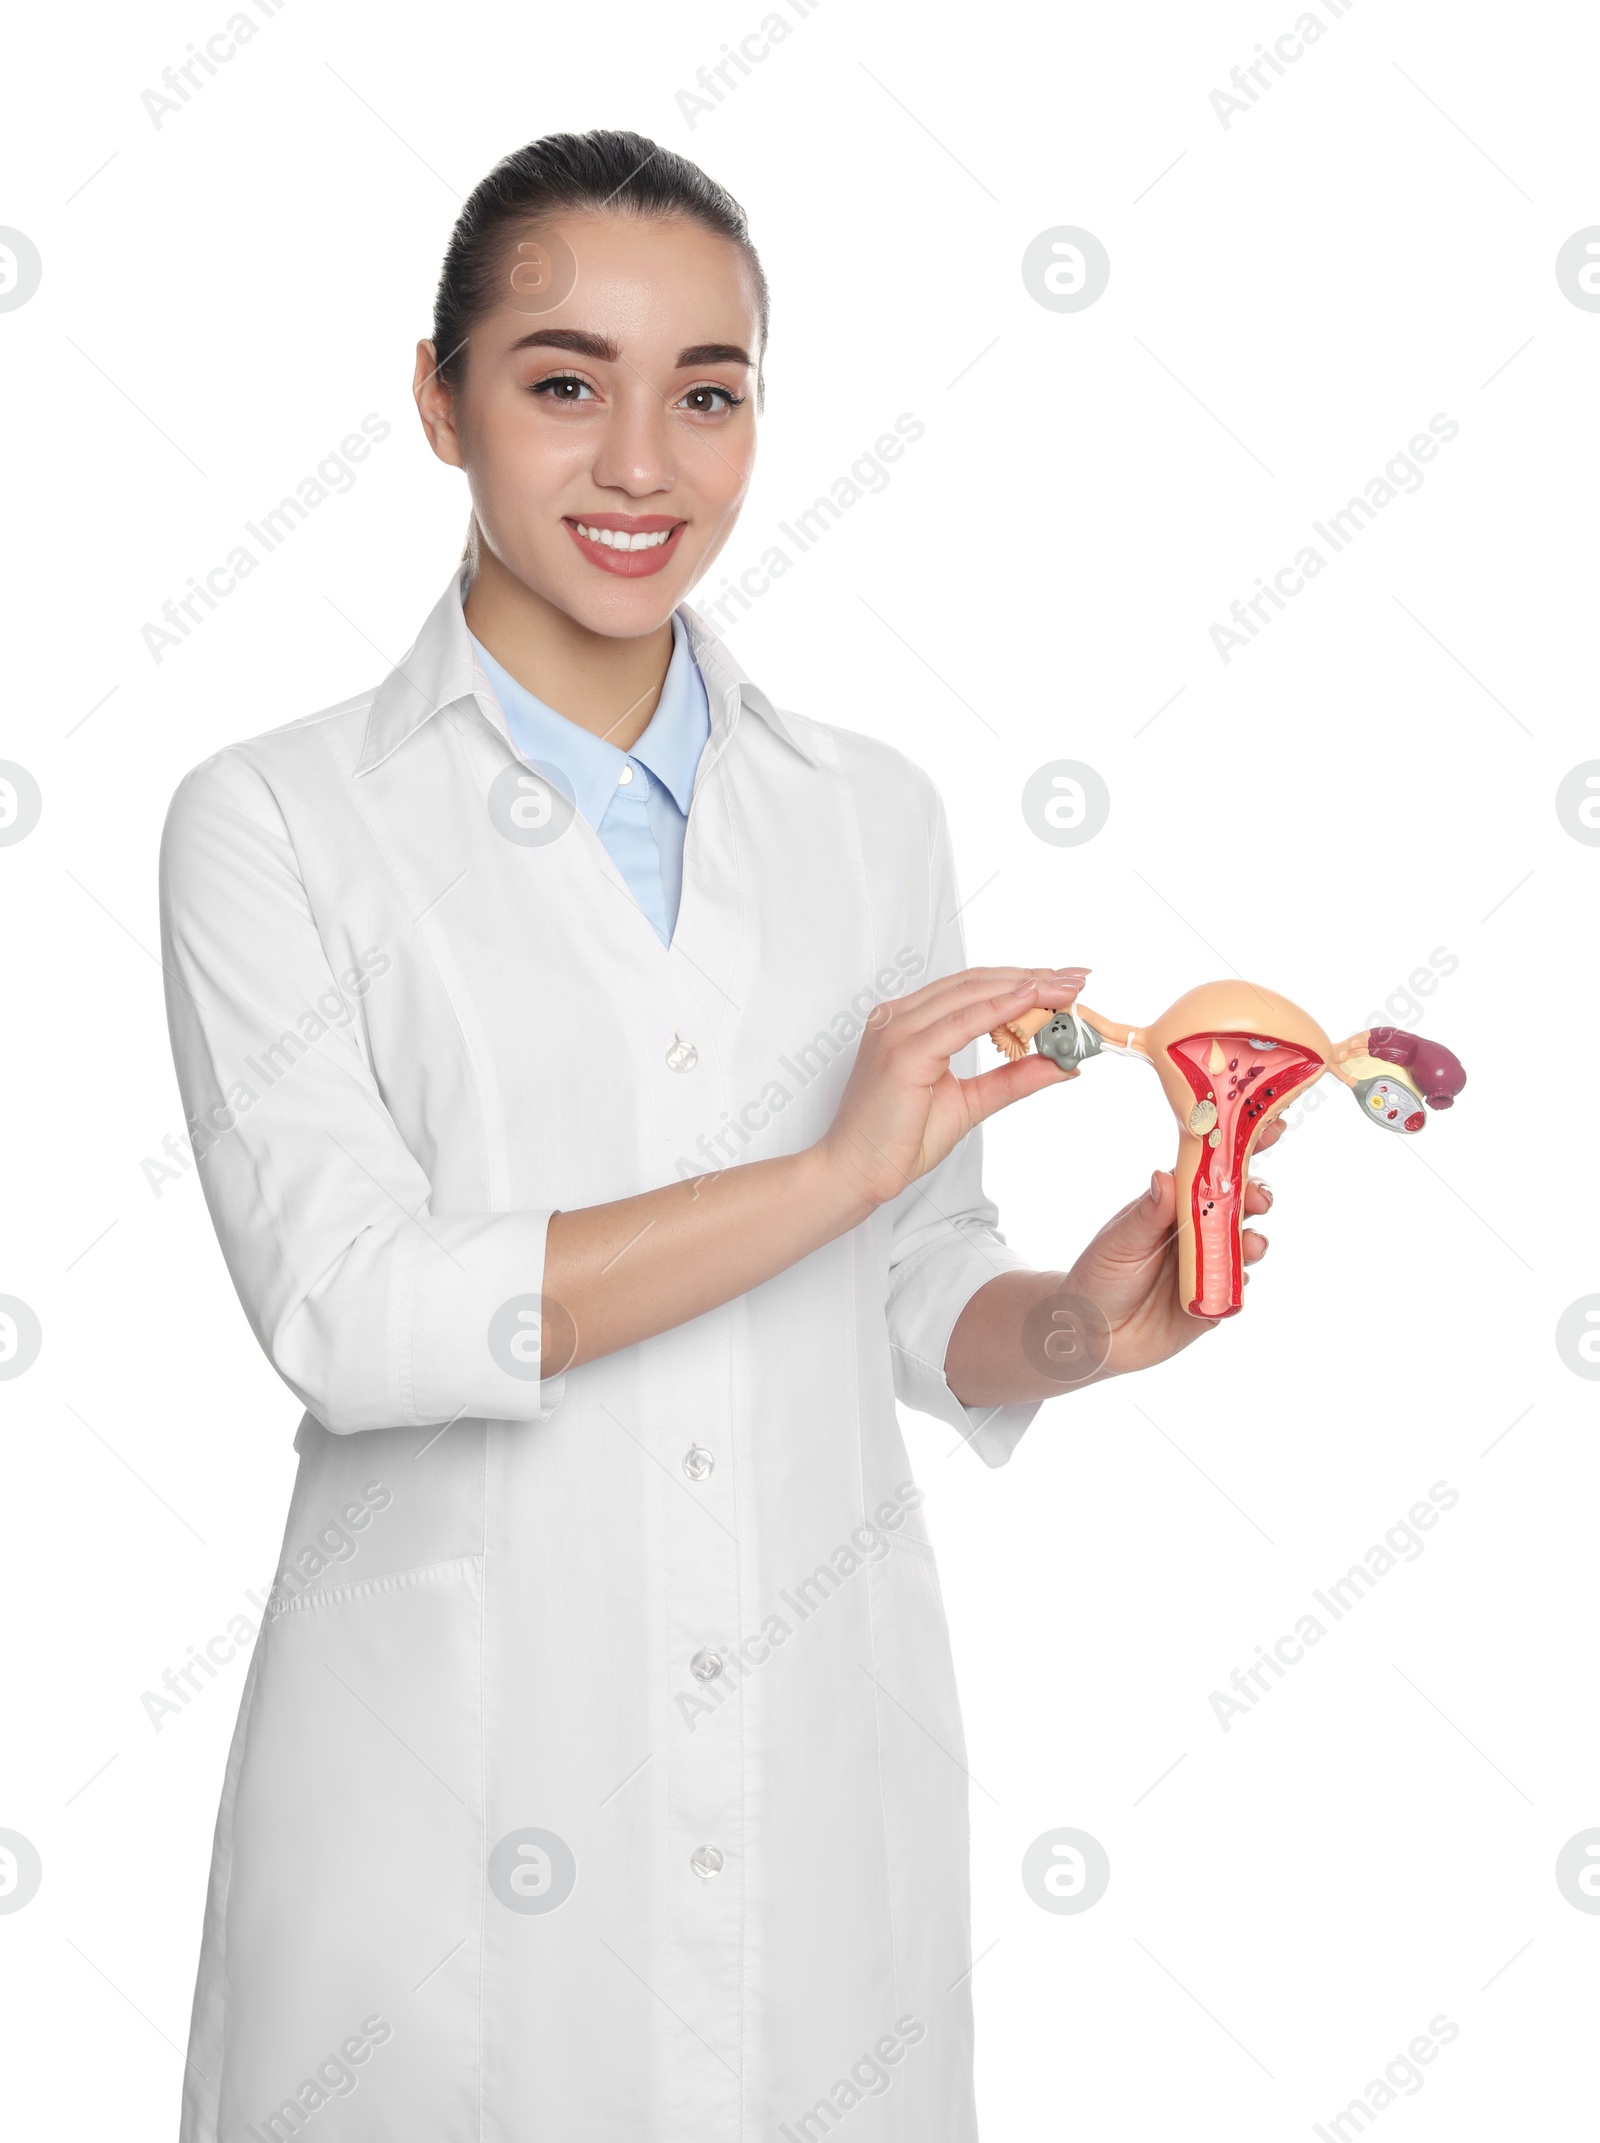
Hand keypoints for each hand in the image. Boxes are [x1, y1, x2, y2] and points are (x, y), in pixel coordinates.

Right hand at [816, 966, 1088, 1212]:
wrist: (857, 1172)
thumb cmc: (899, 1139)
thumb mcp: (971, 1102)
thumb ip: (1013, 1079)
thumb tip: (1061, 1064)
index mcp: (910, 1022)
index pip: (974, 989)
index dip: (1023, 980)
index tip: (1065, 983)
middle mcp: (900, 1017)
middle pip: (977, 983)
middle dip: (1033, 978)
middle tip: (1077, 980)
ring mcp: (897, 1030)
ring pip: (971, 994)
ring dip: (1024, 988)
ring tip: (1066, 991)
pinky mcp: (902, 1052)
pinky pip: (959, 1022)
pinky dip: (998, 1008)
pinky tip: (1030, 1001)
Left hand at [1061, 1116, 1282, 1381]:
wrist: (1090, 1335)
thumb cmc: (1098, 1276)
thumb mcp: (1118, 1243)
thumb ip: (1146, 1215)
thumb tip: (1164, 1176)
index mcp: (1174, 1203)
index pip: (1211, 1167)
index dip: (1240, 1146)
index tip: (1268, 1126)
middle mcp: (1197, 1229)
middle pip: (1238, 1204)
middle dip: (1256, 1194)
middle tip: (1259, 1198)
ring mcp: (1208, 1264)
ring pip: (1243, 1245)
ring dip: (1253, 1240)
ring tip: (1251, 1245)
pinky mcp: (1213, 1301)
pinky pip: (1235, 1289)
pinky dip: (1239, 1282)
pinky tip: (1235, 1281)